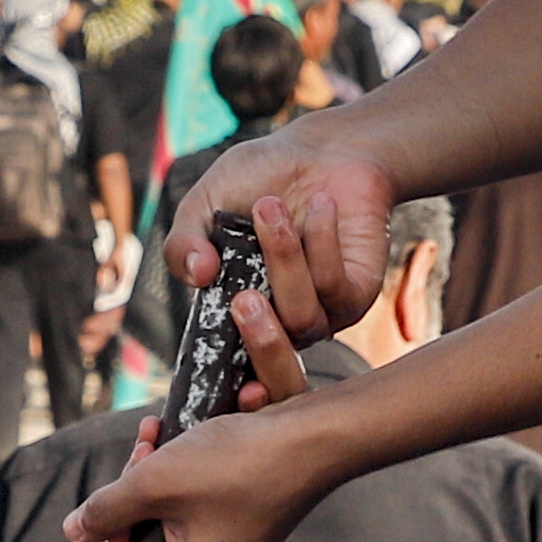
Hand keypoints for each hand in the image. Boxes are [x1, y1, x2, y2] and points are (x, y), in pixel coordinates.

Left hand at [59, 399, 337, 541]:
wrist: (312, 439)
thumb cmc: (241, 466)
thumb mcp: (153, 481)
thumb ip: (106, 510)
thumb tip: (75, 529)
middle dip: (121, 537)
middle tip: (124, 488)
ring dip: (142, 498)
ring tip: (147, 449)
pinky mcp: (234, 535)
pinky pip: (184, 523)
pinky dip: (168, 489)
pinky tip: (161, 441)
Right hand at [176, 128, 398, 398]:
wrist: (320, 150)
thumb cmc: (259, 179)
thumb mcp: (204, 203)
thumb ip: (184, 240)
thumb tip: (195, 275)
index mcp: (235, 312)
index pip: (230, 372)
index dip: (230, 391)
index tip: (232, 390)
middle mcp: (278, 323)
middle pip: (270, 362)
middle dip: (260, 337)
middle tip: (241, 297)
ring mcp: (320, 313)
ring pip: (301, 319)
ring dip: (283, 260)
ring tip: (270, 207)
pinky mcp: (357, 294)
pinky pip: (335, 288)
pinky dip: (321, 242)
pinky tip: (319, 205)